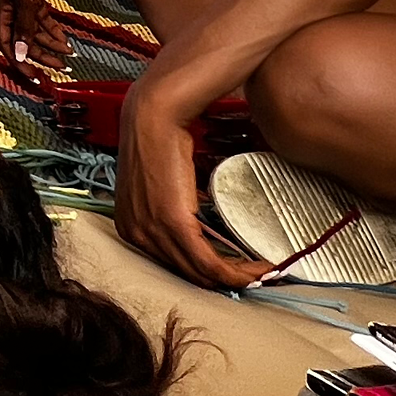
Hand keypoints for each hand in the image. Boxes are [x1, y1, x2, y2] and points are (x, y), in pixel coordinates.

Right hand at [0, 0, 73, 85]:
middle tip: (60, 68)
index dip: (19, 61)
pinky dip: (53, 31)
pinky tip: (66, 40)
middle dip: (41, 55)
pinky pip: (42, 21)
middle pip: (23, 40)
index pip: (6, 44)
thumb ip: (25, 29)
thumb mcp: (28, 3)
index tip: (34, 76)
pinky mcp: (32, 0)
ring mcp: (20, 5)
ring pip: (35, 32)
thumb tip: (20, 54)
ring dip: (51, 44)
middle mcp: (7, 11)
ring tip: (69, 54)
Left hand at [114, 80, 271, 288]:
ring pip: (201, 274)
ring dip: (238, 277)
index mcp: (130, 226)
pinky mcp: (174, 225)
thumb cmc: (158, 137)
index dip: (207, 269)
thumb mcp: (163, 182)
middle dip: (225, 279)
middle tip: (258, 274)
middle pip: (189, 274)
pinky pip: (210, 264)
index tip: (236, 266)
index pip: (174, 264)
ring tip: (264, 272)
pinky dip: (238, 272)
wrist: (155, 116)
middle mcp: (136, 235)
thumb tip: (203, 216)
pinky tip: (259, 269)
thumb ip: (176, 205)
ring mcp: (152, 232)